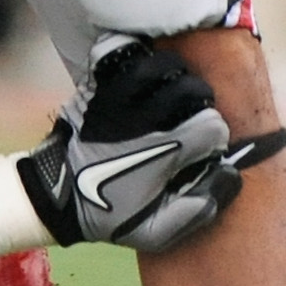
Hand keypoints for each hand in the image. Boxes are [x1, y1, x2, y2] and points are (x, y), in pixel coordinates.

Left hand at [18, 37, 238, 254]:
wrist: (55, 197)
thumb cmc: (109, 215)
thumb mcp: (157, 231)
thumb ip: (199, 209)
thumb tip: (231, 174)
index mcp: (164, 152)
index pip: (212, 125)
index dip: (213, 135)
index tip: (204, 146)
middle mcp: (143, 121)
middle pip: (190, 86)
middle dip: (198, 97)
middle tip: (190, 113)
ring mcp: (116, 100)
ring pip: (158, 64)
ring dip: (171, 72)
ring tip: (168, 89)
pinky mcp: (93, 87)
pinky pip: (116, 54)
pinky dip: (132, 54)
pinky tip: (139, 70)